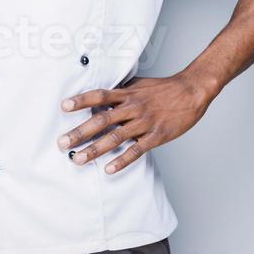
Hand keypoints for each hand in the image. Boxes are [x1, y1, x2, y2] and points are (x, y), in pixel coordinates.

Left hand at [57, 73, 215, 173]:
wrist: (191, 91)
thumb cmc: (164, 88)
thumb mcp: (139, 84)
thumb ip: (122, 91)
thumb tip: (103, 96)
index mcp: (127, 93)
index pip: (99, 95)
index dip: (81, 101)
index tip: (64, 107)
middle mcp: (133, 107)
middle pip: (101, 120)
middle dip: (80, 132)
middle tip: (62, 143)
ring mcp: (144, 123)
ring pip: (115, 138)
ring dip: (95, 150)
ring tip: (78, 159)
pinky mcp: (156, 136)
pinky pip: (136, 150)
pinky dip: (121, 160)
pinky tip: (108, 169)